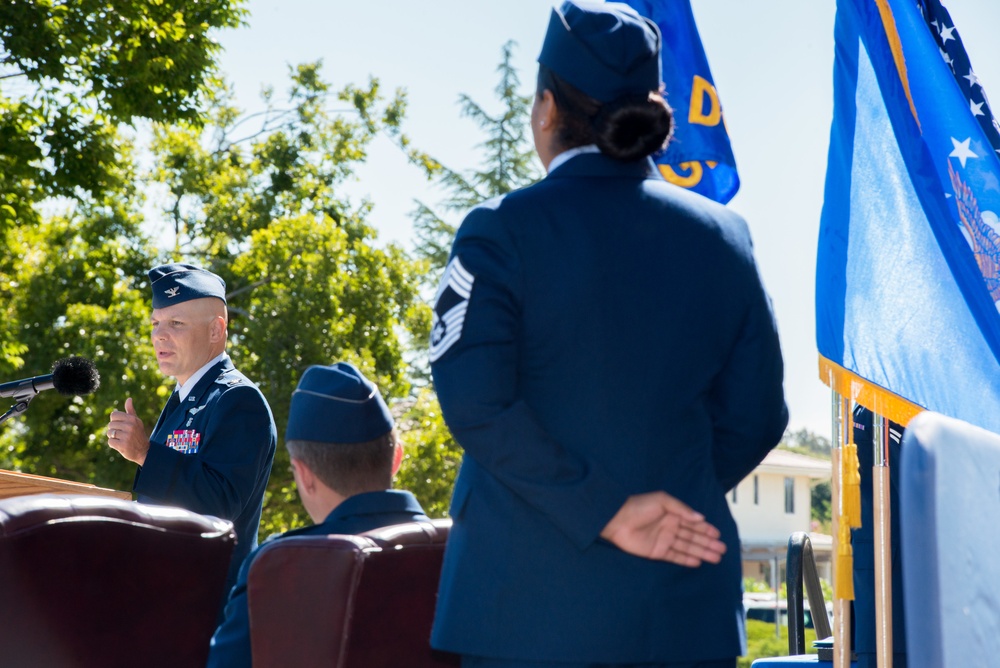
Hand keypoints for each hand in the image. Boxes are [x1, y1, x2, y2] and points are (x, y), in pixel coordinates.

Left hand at [107, 397, 149, 465]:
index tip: (121, 425)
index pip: (113, 415)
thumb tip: (129, 399)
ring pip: (109, 433)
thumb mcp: (136, 421)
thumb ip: (130, 411)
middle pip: (110, 424)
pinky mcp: (122, 445)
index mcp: (132, 419)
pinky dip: (113, 444)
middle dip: (114, 430)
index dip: (115, 421)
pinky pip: (110, 442)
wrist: (144, 450)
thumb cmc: (138, 434)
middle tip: (122, 434)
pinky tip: (120, 445)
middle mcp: (130, 426)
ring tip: (121, 439)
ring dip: (113, 437)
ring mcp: (126, 436)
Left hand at [600, 491, 725, 566]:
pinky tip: (698, 562)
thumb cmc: (638, 506)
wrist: (616, 519)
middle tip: (722, 550)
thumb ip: (681, 509)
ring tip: (716, 558)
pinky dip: (686, 559)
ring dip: (701, 552)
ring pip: (687, 547)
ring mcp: (664, 540)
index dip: (706, 529)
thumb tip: (701, 518)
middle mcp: (670, 527)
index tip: (718, 535)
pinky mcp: (656, 552)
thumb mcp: (662, 501)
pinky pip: (675, 556)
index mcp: (672, 514)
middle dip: (707, 543)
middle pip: (692, 537)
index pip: (692, 523)